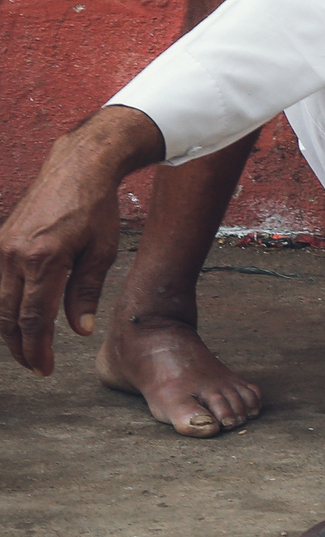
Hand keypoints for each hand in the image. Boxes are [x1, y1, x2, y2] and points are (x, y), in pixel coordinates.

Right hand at [0, 108, 163, 373]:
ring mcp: (0, 247)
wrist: (76, 168)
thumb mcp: (101, 252)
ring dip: (9, 330)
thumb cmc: (95, 210)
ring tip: (26, 348)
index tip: (45, 368)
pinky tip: (16, 319)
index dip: (37, 348)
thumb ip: (86, 292)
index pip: (33, 318)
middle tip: (37, 367)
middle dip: (20, 347)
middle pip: (8, 316)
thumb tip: (79, 330)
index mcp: (44, 260)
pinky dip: (3, 306)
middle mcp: (14, 256)